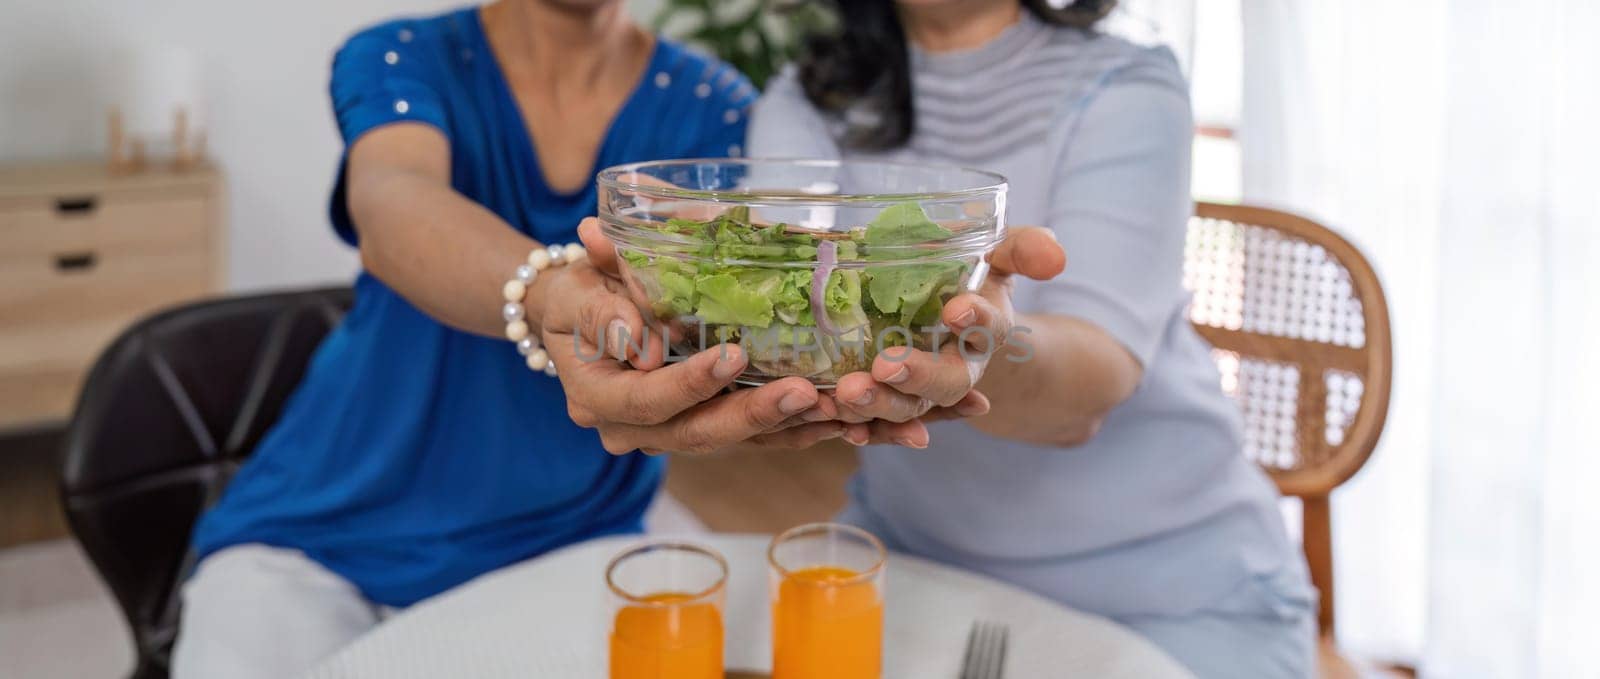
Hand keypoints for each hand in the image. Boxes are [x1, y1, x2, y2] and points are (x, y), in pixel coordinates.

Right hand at [537, 229, 843, 453]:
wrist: (578, 317)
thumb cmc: (575, 297)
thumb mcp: (572, 293)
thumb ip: (599, 310)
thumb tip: (635, 337)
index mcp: (596, 400)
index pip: (646, 401)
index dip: (690, 384)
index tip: (735, 355)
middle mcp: (631, 431)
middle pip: (695, 433)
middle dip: (752, 414)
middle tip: (802, 391)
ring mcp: (667, 435)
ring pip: (730, 441)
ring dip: (784, 427)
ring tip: (832, 408)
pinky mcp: (699, 427)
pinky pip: (748, 439)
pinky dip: (790, 431)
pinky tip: (832, 421)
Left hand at [830, 226, 1067, 445]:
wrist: (953, 317)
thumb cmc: (972, 275)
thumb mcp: (1000, 255)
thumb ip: (1025, 250)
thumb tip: (1054, 257)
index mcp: (986, 328)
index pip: (989, 327)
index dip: (976, 320)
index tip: (955, 310)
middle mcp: (960, 365)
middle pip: (948, 382)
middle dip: (919, 376)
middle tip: (885, 365)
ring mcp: (925, 389)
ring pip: (910, 407)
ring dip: (881, 405)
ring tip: (847, 394)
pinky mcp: (894, 401)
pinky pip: (881, 423)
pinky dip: (863, 427)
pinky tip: (839, 422)